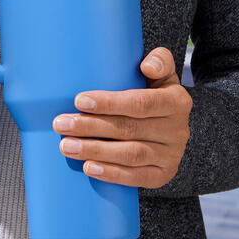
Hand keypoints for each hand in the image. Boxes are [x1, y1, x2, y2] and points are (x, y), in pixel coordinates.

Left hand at [52, 47, 191, 188]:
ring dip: (95, 151)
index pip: (141, 103)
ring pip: (130, 155)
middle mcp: (178, 129)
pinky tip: (89, 167)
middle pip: (129, 129)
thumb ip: (159, 61)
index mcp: (177, 101)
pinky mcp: (164, 174)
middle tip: (61, 124)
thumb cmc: (155, 94)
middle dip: (90, 127)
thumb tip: (147, 66)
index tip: (79, 100)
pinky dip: (111, 173)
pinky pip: (137, 177)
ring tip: (66, 146)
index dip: (110, 103)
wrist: (170, 128)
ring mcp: (171, 154)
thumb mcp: (161, 75)